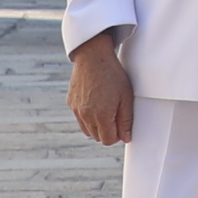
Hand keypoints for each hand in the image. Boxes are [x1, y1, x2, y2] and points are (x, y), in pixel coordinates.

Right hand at [69, 29, 133, 147]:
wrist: (93, 56)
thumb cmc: (113, 75)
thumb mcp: (126, 96)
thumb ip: (126, 120)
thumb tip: (126, 138)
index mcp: (102, 116)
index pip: (108, 140)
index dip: (117, 135)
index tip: (122, 124)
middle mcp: (86, 116)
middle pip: (97, 137)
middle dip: (107, 131)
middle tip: (115, 114)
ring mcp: (76, 110)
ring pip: (87, 130)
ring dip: (97, 126)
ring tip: (106, 109)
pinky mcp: (71, 103)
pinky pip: (80, 118)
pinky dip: (88, 116)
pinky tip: (95, 102)